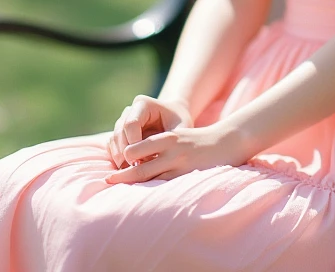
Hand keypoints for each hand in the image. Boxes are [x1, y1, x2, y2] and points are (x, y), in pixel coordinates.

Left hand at [103, 121, 250, 184]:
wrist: (227, 141)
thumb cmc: (198, 140)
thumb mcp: (178, 136)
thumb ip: (159, 145)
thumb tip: (135, 157)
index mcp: (168, 138)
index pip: (137, 149)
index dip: (124, 158)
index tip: (114, 166)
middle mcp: (172, 150)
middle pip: (139, 166)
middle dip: (122, 175)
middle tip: (107, 181)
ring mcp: (180, 165)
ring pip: (150, 179)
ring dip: (134, 186)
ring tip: (119, 194)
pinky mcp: (188, 176)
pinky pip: (165, 186)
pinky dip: (152, 191)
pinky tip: (144, 197)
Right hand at [106, 94, 192, 170]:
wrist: (175, 118)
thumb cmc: (180, 122)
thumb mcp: (181, 128)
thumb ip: (171, 139)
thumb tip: (157, 160)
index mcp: (143, 104)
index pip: (131, 124)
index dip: (133, 143)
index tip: (140, 161)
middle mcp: (129, 110)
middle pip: (119, 132)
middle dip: (125, 152)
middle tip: (134, 169)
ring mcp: (122, 121)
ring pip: (114, 140)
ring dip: (119, 157)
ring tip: (130, 172)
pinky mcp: (120, 133)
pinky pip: (112, 146)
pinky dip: (117, 158)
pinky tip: (126, 169)